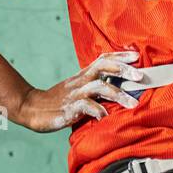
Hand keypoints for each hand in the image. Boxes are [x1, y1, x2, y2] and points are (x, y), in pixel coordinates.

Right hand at [16, 51, 144, 132]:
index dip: (119, 56)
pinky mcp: (69, 108)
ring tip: (133, 104)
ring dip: (118, 94)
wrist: (31, 109)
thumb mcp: (77, 91)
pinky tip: (106, 117)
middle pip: (103, 67)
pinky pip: (86, 106)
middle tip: (141, 76)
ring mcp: (74, 94)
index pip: (103, 60)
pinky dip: (98, 110)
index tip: (137, 56)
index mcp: (83, 76)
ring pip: (99, 87)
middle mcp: (80, 82)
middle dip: (123, 70)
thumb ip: (95, 89)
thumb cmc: (57, 102)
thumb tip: (118, 90)